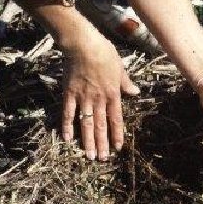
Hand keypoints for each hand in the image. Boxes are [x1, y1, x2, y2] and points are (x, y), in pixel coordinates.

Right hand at [60, 33, 139, 160]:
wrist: (83, 44)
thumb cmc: (103, 52)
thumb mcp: (120, 67)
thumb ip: (125, 82)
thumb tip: (135, 92)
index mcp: (112, 93)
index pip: (116, 119)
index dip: (117, 134)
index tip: (117, 148)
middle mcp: (99, 99)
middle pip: (100, 125)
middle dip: (102, 143)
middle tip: (102, 159)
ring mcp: (83, 98)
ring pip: (86, 124)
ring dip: (88, 141)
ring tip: (89, 155)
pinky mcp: (69, 94)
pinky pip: (68, 113)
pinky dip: (67, 126)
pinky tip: (67, 138)